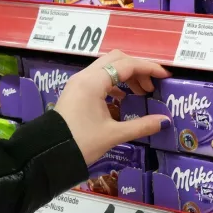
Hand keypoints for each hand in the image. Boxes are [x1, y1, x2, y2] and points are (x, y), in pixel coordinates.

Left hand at [54, 50, 171, 164]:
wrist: (47, 154)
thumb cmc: (81, 143)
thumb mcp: (114, 135)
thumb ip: (142, 126)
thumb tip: (164, 121)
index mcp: (93, 82)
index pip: (127, 64)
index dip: (149, 68)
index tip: (165, 77)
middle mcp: (85, 76)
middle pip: (117, 59)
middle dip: (138, 69)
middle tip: (150, 87)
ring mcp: (78, 82)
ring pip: (108, 66)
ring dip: (126, 75)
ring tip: (140, 93)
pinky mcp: (76, 91)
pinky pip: (99, 76)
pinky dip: (115, 82)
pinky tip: (122, 98)